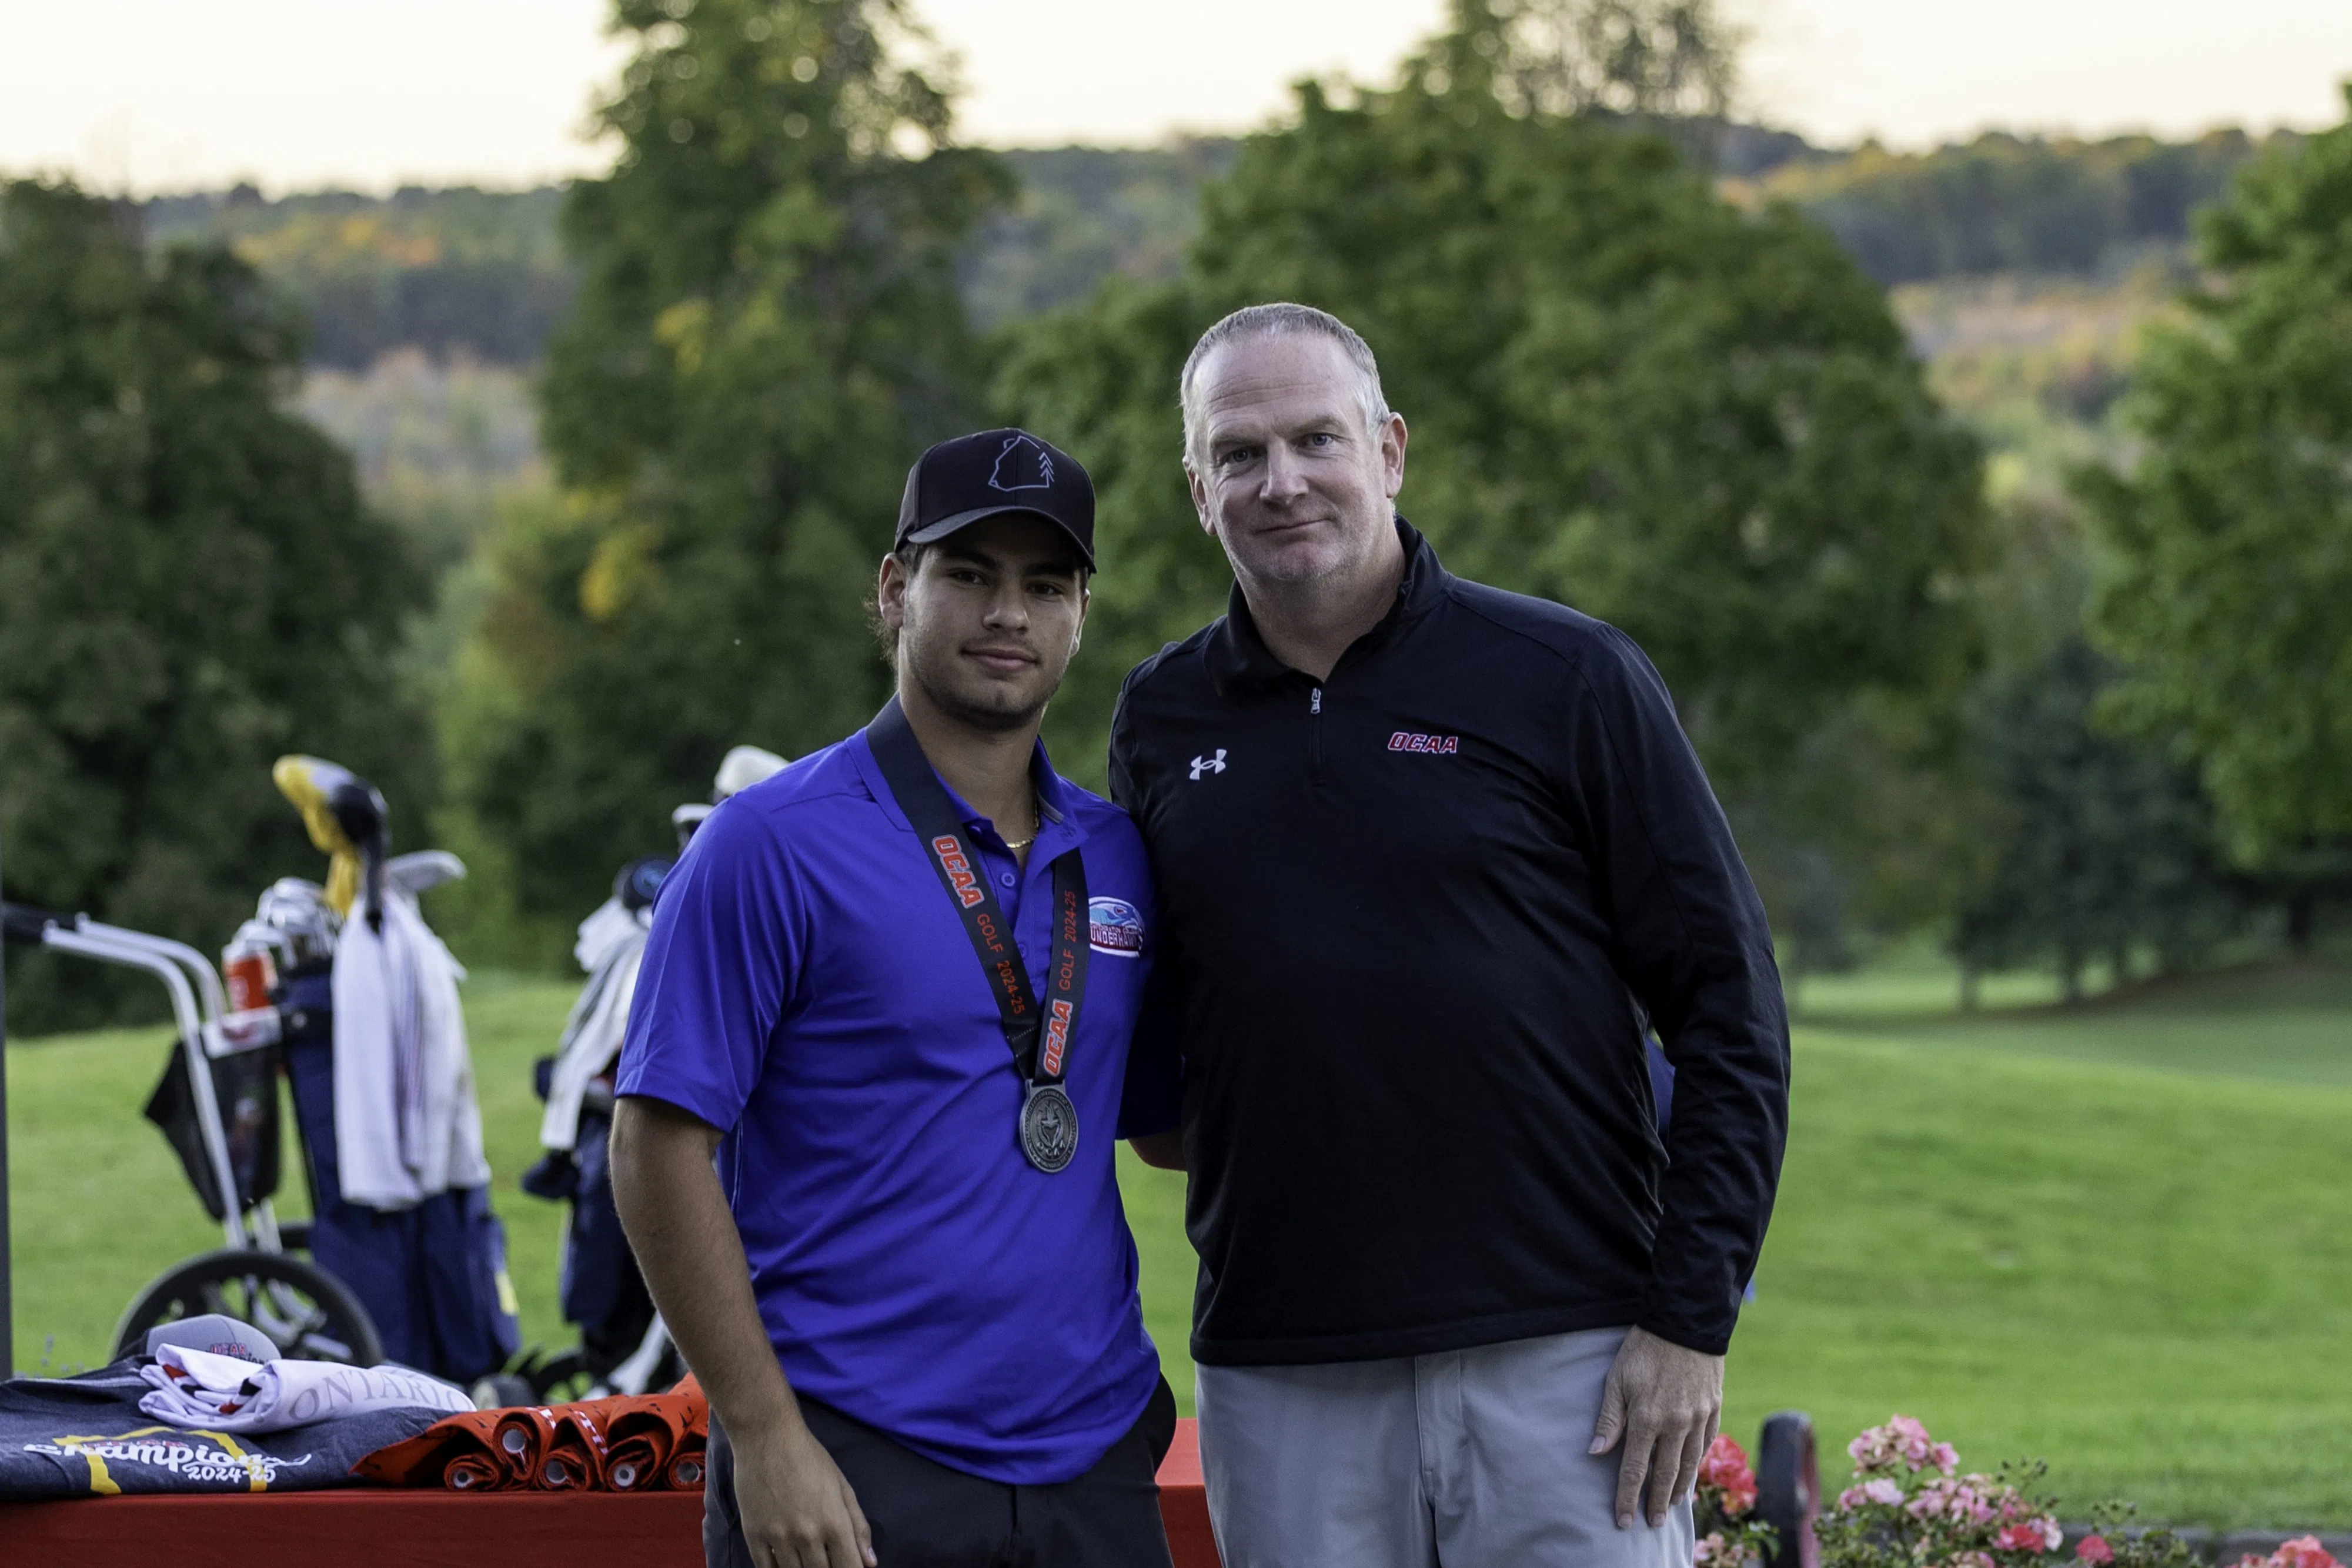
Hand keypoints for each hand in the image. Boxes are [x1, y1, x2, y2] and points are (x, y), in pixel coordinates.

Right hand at [732, 1416, 875, 1567]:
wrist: (767, 1438)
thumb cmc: (810, 1458)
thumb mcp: (842, 1487)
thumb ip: (858, 1526)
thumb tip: (869, 1562)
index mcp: (834, 1522)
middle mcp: (807, 1535)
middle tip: (826, 1559)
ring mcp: (778, 1537)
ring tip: (807, 1559)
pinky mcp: (753, 1535)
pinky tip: (785, 1563)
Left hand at [1588, 1326, 1723, 1530]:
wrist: (1685, 1321)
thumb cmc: (1644, 1348)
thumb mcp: (1617, 1378)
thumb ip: (1609, 1418)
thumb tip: (1596, 1453)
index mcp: (1647, 1419)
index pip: (1634, 1469)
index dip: (1627, 1497)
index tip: (1622, 1520)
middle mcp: (1676, 1424)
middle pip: (1665, 1473)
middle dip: (1657, 1501)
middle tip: (1653, 1523)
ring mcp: (1699, 1417)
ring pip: (1689, 1462)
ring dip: (1680, 1486)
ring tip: (1674, 1503)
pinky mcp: (1714, 1406)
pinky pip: (1707, 1442)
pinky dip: (1699, 1460)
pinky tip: (1693, 1469)